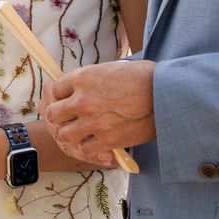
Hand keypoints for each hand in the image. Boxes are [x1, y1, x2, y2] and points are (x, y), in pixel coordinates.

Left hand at [42, 60, 157, 166]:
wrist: (166, 93)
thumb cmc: (142, 77)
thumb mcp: (108, 69)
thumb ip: (88, 80)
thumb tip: (75, 89)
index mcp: (82, 78)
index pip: (53, 90)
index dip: (57, 97)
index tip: (63, 101)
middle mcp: (82, 100)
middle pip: (52, 114)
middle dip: (58, 117)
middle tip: (66, 119)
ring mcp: (93, 122)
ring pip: (64, 134)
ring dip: (69, 134)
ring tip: (79, 133)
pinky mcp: (107, 140)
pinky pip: (85, 149)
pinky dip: (88, 147)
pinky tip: (95, 143)